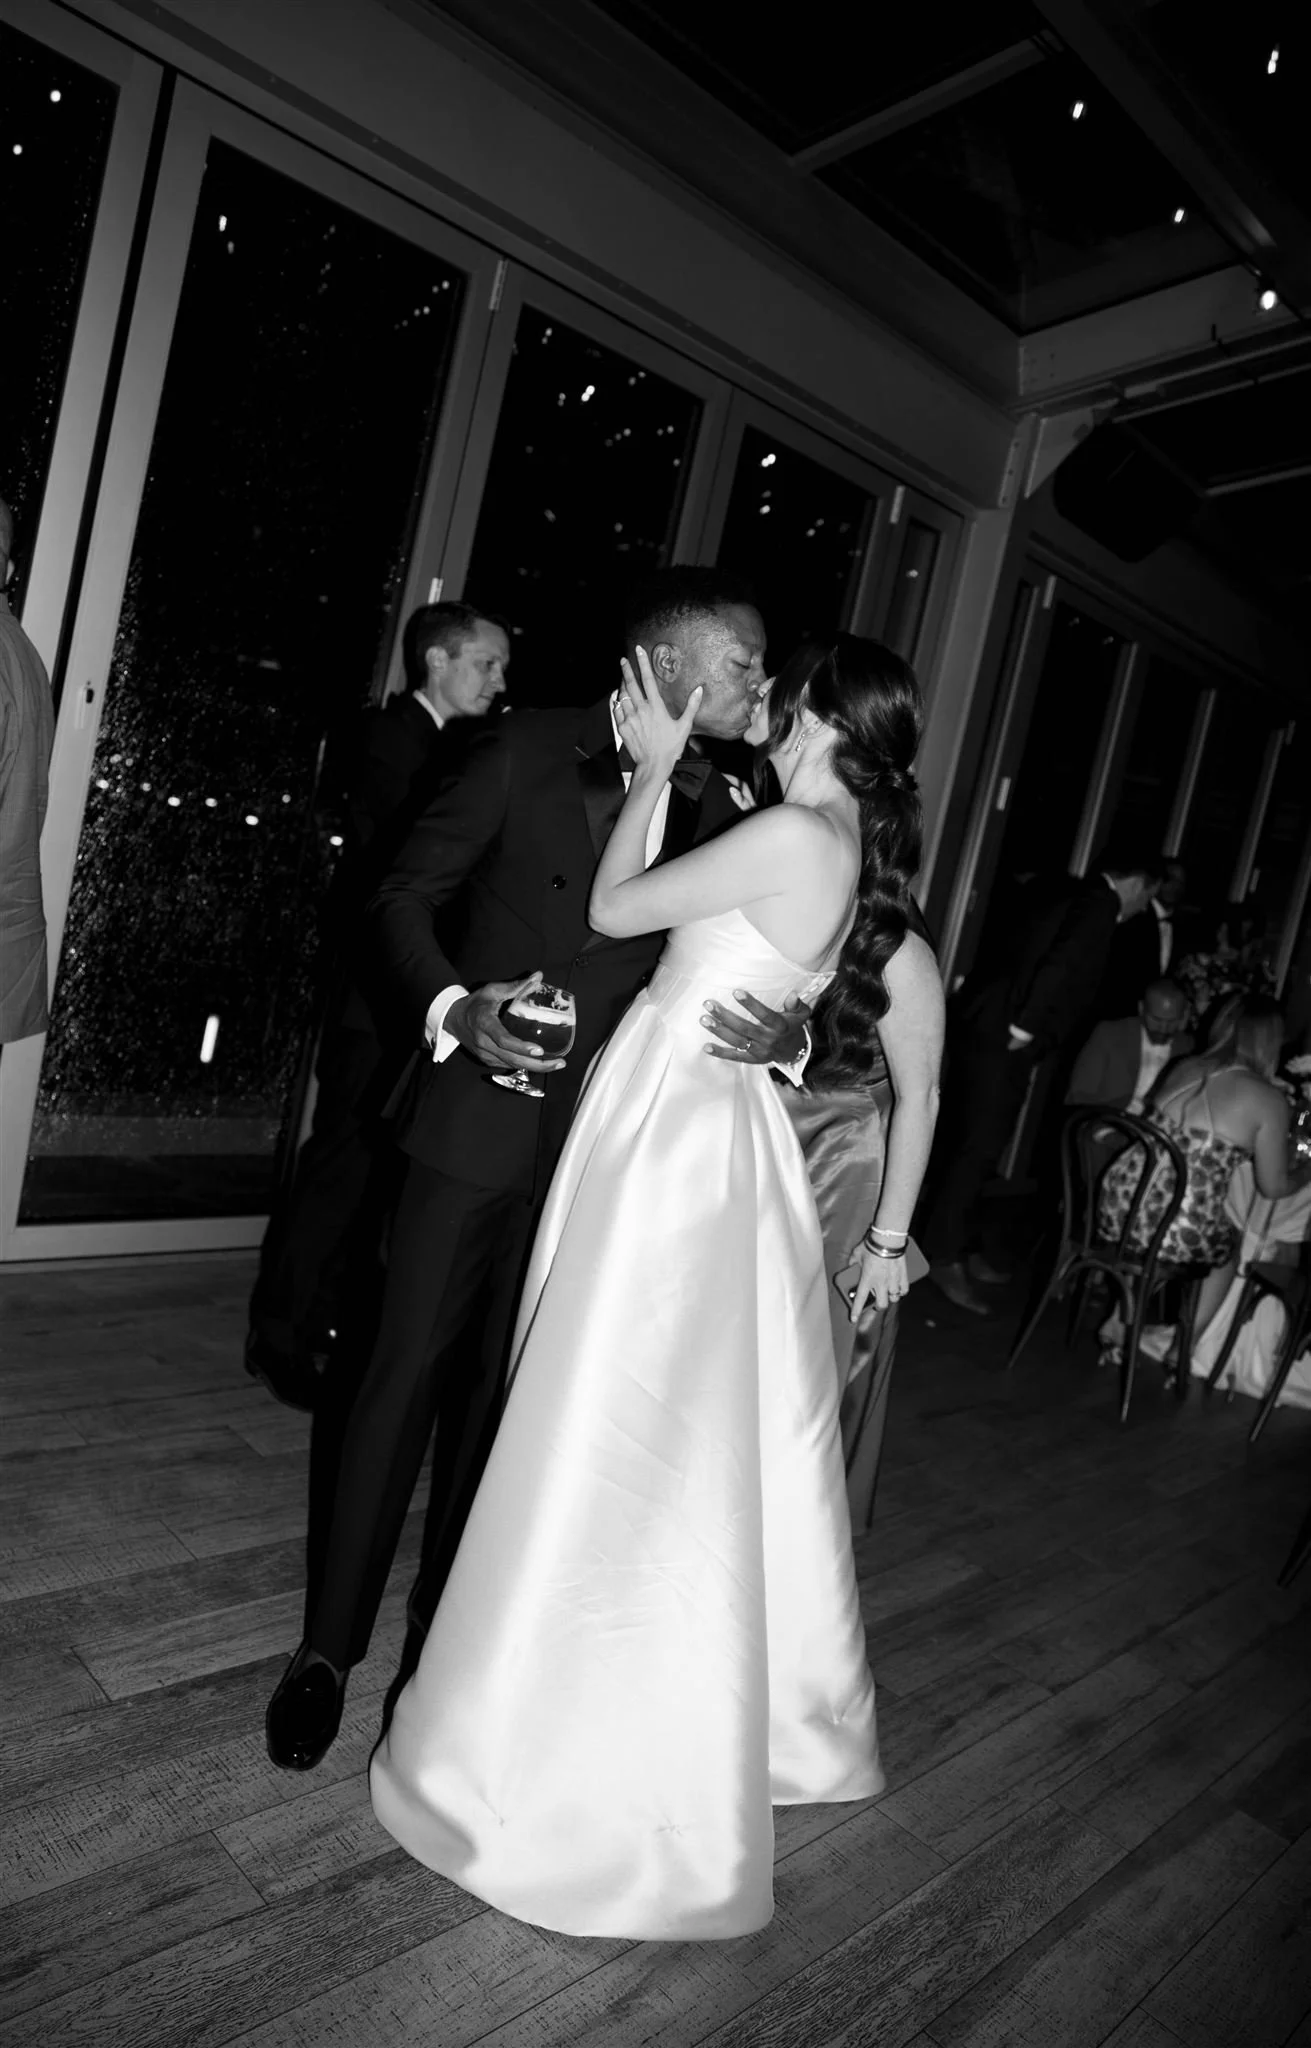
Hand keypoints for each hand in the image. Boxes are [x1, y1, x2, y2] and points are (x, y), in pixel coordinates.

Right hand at [446, 972, 568, 1073]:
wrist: (453, 1018)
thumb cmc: (475, 1003)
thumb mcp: (492, 991)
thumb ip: (516, 986)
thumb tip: (538, 976)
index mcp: (484, 1024)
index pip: (503, 1040)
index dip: (521, 1047)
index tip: (539, 1050)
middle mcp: (483, 1043)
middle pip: (512, 1059)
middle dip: (537, 1064)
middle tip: (559, 1063)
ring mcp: (484, 1054)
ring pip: (511, 1065)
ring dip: (534, 1067)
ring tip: (556, 1064)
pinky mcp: (486, 1060)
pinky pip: (508, 1065)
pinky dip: (524, 1065)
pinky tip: (541, 1063)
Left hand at [615, 646, 700, 773]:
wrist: (653, 765)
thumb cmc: (671, 747)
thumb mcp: (684, 726)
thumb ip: (691, 706)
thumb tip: (699, 690)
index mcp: (656, 707)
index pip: (648, 679)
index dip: (643, 663)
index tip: (638, 650)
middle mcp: (640, 710)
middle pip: (631, 683)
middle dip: (626, 669)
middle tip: (623, 659)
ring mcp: (629, 718)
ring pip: (622, 695)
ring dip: (622, 684)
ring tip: (623, 677)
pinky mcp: (622, 727)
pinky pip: (616, 709)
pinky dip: (616, 700)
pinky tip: (618, 697)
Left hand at [702, 990, 810, 1065]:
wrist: (794, 1051)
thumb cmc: (793, 1026)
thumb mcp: (801, 1014)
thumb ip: (796, 1004)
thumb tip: (792, 995)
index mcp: (780, 1027)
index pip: (765, 1015)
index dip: (751, 1004)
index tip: (736, 992)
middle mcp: (768, 1039)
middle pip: (745, 1028)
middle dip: (725, 1016)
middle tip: (709, 1004)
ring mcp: (759, 1051)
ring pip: (737, 1041)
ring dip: (719, 1031)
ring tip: (704, 1020)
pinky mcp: (752, 1059)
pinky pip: (735, 1057)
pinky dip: (720, 1053)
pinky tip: (706, 1046)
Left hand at [848, 1244, 908, 1320]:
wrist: (888, 1239)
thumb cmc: (871, 1246)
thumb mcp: (856, 1254)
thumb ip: (852, 1263)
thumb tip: (850, 1267)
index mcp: (867, 1280)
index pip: (860, 1299)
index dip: (856, 1311)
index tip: (853, 1319)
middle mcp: (881, 1284)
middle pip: (881, 1305)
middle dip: (877, 1306)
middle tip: (875, 1302)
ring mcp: (893, 1281)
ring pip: (894, 1298)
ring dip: (890, 1297)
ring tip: (887, 1292)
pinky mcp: (903, 1276)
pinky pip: (904, 1290)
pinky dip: (901, 1291)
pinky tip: (898, 1288)